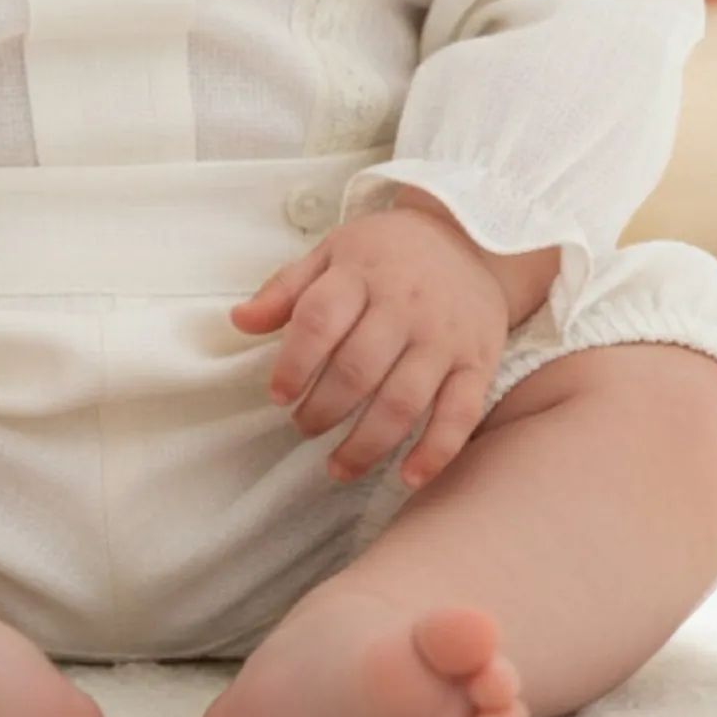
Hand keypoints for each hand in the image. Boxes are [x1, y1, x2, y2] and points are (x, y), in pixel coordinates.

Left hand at [230, 205, 510, 492]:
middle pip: (357, 370)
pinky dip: (435, 451)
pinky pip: (460, 414)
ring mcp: (444, 338)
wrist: (472, 239)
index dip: (293, 363)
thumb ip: (285, 289)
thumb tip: (239, 321)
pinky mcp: (478, 363)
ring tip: (337, 466)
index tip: (278, 394)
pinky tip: (408, 476)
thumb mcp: (333, 252)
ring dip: (366, 443)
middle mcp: (405, 306)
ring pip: (403, 401)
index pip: (319, 321)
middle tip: (303, 427)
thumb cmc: (388, 252)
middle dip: (323, 410)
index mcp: (362, 273)